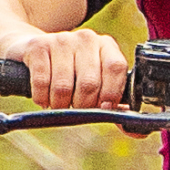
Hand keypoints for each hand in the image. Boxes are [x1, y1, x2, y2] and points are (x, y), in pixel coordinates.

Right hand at [2, 29, 133, 109]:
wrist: (33, 48)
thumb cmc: (71, 71)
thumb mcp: (95, 81)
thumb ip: (115, 104)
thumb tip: (135, 130)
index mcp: (106, 46)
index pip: (116, 68)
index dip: (111, 94)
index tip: (103, 108)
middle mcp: (86, 39)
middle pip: (89, 83)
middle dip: (82, 105)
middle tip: (76, 107)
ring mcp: (61, 40)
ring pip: (64, 86)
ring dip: (60, 105)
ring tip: (58, 103)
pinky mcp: (38, 46)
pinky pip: (42, 82)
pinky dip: (42, 98)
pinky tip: (44, 98)